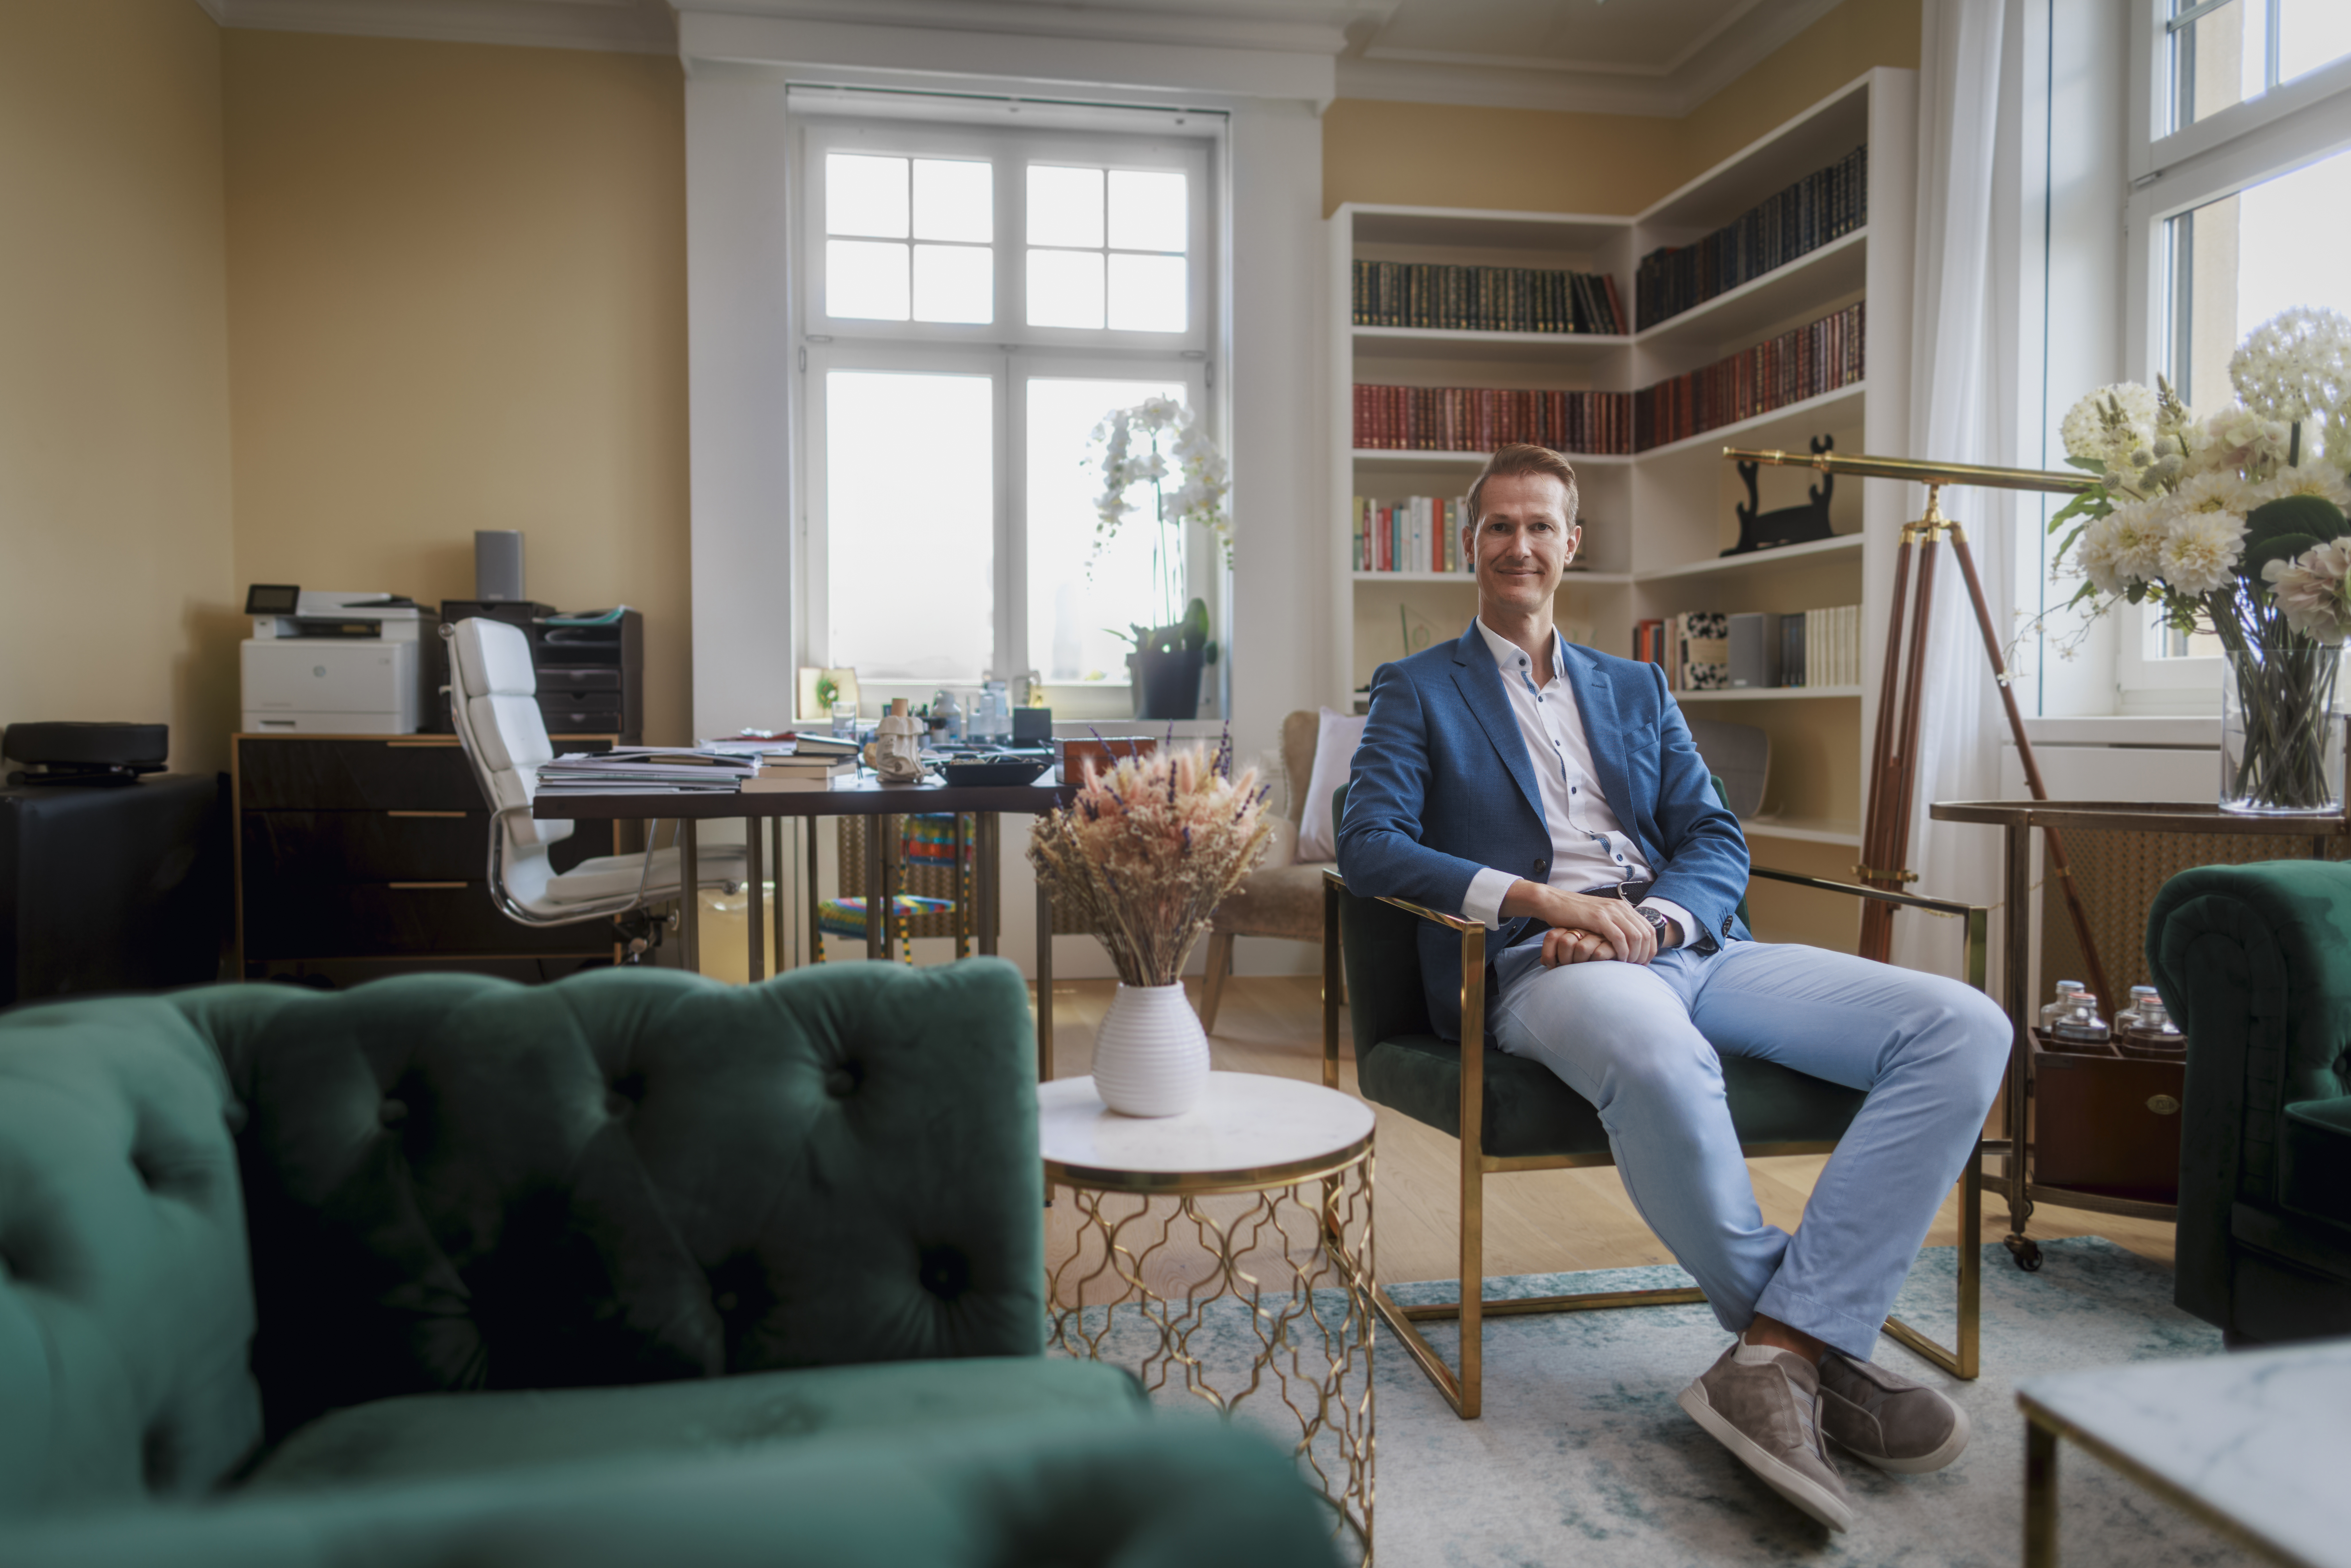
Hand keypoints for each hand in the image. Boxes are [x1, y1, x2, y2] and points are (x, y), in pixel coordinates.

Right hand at [1540, 888, 1657, 964]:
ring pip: (1636, 936)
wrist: (1553, 902)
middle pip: (1646, 934)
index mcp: (1623, 907)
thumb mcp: (1600, 918)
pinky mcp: (1599, 918)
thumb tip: (1627, 943)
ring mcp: (1610, 912)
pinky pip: (1619, 938)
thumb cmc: (1574, 915)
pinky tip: (1619, 959)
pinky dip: (1622, 951)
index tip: (1644, 962)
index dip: (1651, 948)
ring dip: (1635, 954)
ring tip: (1628, 965)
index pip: (1649, 929)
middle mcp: (1620, 908)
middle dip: (1645, 954)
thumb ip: (1614, 926)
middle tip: (1638, 967)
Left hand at [1540, 928, 1616, 966]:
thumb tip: (1542, 962)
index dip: (1548, 954)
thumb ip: (1555, 953)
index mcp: (1571, 927)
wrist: (1616, 951)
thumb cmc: (1588, 952)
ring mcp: (1598, 934)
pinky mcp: (1612, 943)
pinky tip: (1594, 966)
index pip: (1551, 936)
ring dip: (1577, 962)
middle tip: (1567, 967)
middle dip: (1563, 959)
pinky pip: (1597, 953)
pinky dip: (1593, 962)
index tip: (1550, 965)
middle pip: (1564, 942)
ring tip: (1581, 968)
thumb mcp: (1568, 950)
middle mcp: (1583, 929)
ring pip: (1580, 948)